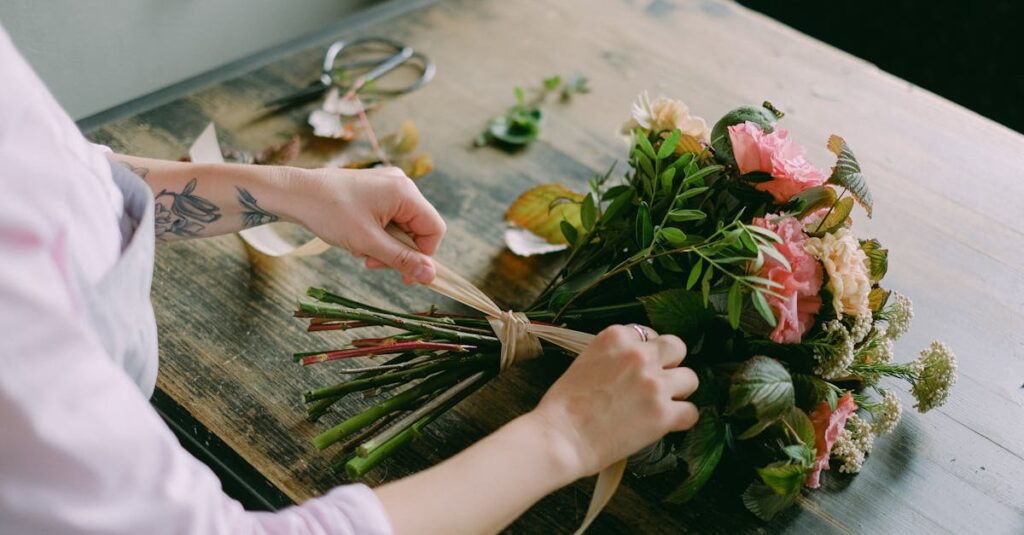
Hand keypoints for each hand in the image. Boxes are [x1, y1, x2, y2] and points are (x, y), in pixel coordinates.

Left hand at [298, 167, 445, 283]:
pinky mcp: (375, 189)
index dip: (423, 255)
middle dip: (398, 251)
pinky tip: (357, 239)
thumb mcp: (368, 242)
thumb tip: (431, 276)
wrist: (295, 193)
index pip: (434, 229)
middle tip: (372, 263)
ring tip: (361, 250)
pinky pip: (389, 217)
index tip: (403, 274)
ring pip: (402, 225)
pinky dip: (377, 234)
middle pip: (417, 228)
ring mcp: (387, 185)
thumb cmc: (330, 213)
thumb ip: (402, 259)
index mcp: (405, 192)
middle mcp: (401, 184)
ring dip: (385, 245)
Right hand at [528, 325, 698, 478]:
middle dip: (669, 364)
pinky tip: (666, 424)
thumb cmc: (564, 406)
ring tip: (661, 405)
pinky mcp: (663, 414)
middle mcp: (639, 355)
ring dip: (679, 392)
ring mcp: (654, 384)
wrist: (560, 437)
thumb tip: (632, 366)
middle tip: (657, 382)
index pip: (647, 334)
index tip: (639, 367)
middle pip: (676, 348)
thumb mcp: (585, 362)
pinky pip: (691, 411)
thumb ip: (613, 357)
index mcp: (616, 338)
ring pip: (690, 378)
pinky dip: (681, 419)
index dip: (646, 352)